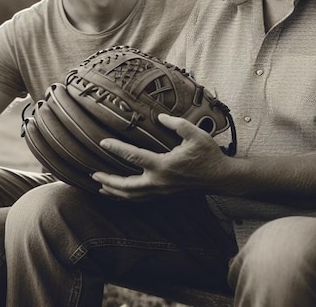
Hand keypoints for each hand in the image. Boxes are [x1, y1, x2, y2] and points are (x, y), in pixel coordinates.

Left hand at [92, 114, 229, 199]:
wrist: (221, 178)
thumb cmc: (209, 155)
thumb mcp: (196, 133)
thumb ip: (176, 123)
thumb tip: (160, 116)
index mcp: (163, 165)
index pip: (133, 156)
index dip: (116, 148)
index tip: (102, 142)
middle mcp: (159, 181)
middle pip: (126, 185)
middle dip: (108, 180)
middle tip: (93, 173)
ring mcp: (162, 191)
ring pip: (132, 196)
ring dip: (115, 191)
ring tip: (101, 185)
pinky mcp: (165, 194)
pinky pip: (141, 198)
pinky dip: (127, 197)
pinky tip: (120, 193)